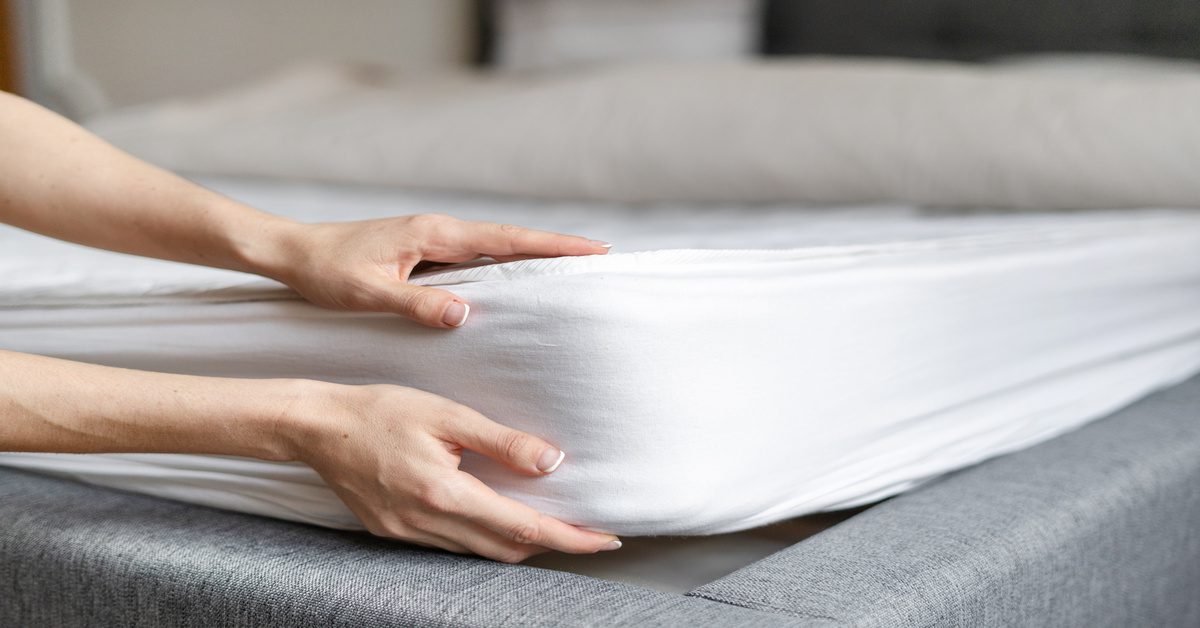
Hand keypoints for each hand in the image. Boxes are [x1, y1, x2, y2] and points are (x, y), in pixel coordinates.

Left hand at [261, 214, 609, 327]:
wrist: (293, 251)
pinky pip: (477, 258)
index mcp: (433, 235)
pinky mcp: (425, 251)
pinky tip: (519, 282)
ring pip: (496, 247)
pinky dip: (506, 264)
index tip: (592, 248)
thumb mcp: (367, 293)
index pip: (506, 239)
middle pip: (512, 238)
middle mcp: (440, 231)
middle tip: (601, 258)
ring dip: (534, 255)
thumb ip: (415, 304)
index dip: (551, 245)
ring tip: (574, 270)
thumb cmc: (326, 271)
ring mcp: (434, 240)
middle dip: (557, 247)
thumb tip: (465, 314)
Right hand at [289, 382, 621, 562]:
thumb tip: (552, 463)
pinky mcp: (394, 534)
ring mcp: (407, 534)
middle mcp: (426, 524)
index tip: (605, 539)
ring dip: (520, 543)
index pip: (522, 527)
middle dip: (552, 545)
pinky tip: (498, 518)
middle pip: (506, 550)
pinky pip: (452, 547)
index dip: (569, 537)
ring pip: (479, 554)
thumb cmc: (381, 410)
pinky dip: (484, 538)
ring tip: (553, 524)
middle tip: (589, 532)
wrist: (317, 427)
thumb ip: (502, 441)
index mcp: (443, 493)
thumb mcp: (448, 414)